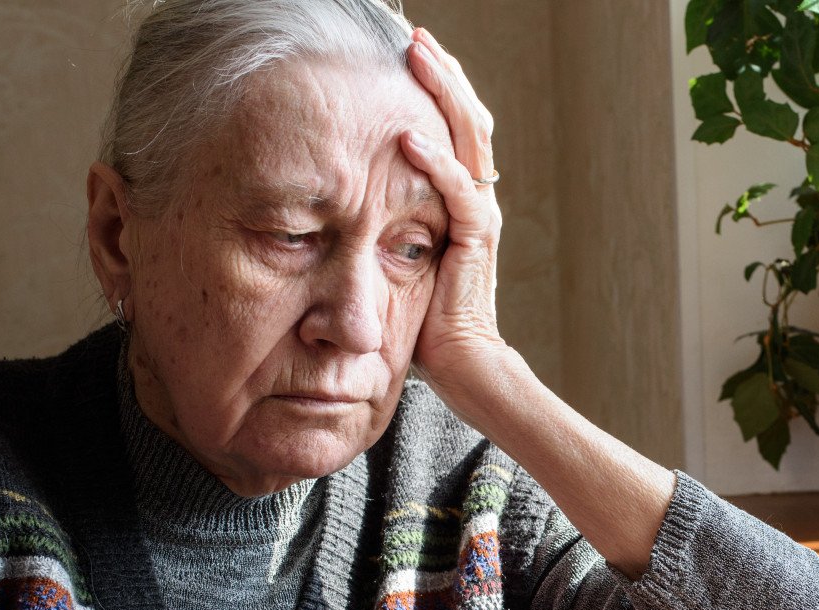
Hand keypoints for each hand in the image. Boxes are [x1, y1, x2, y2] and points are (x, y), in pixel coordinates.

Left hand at [399, 27, 516, 416]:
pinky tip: (409, 138)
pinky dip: (436, 162)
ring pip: (470, 140)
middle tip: (414, 36)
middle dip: (441, 73)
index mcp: (462, 198)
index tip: (404, 54)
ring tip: (419, 59)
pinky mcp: (475, 241)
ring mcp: (480, 216)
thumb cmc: (428, 320)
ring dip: (443, 96)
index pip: (453, 127)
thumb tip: (338, 202)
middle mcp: (477, 199)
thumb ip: (384, 224)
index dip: (434, 87)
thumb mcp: (399, 257)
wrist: (464, 363)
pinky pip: (459, 192)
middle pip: (467, 118)